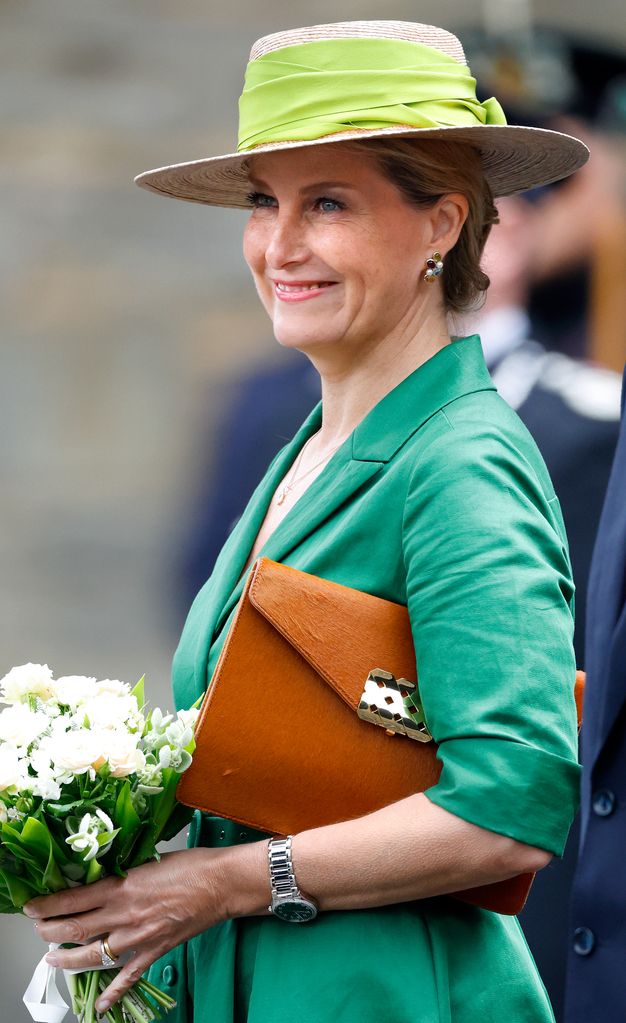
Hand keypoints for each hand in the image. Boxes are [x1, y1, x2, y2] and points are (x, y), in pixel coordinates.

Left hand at [24, 848, 233, 1012]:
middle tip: (37, 931)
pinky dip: (113, 993)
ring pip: (93, 955)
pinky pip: (129, 977)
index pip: (74, 899)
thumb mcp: (148, 860)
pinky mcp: (155, 951)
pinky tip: (100, 1003)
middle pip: (75, 929)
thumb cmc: (191, 865)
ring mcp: (138, 937)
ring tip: (52, 959)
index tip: (33, 907)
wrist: (221, 883)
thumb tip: (101, 879)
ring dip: (68, 960)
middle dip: (49, 932)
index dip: (48, 905)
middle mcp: (125, 915)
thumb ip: (123, 873)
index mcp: (123, 886)